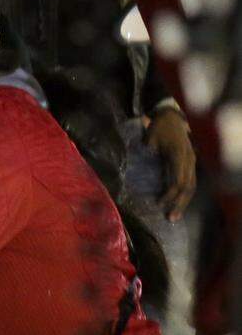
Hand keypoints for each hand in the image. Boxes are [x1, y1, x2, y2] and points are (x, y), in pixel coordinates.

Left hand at [144, 107, 195, 221]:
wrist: (170, 116)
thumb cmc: (158, 126)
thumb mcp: (149, 135)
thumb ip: (148, 147)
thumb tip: (143, 157)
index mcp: (179, 155)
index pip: (178, 180)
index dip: (170, 194)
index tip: (159, 203)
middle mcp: (188, 160)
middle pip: (188, 187)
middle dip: (179, 204)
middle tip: (170, 218)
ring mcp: (190, 161)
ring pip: (191, 186)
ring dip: (183, 202)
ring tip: (174, 216)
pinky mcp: (189, 163)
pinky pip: (190, 181)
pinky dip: (184, 194)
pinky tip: (177, 204)